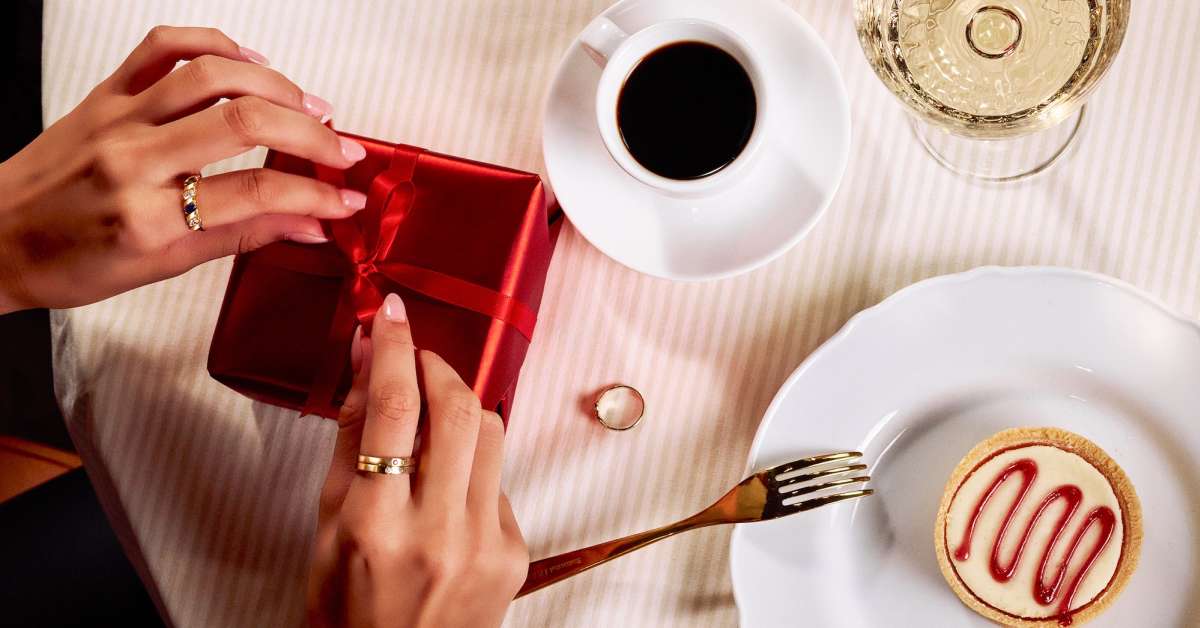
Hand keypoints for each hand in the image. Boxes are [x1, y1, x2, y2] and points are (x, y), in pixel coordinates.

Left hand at [0, 26, 368, 313]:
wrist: (1, 236)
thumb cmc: (73, 259)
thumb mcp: (164, 267)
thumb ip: (244, 237)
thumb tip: (311, 224)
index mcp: (149, 217)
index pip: (257, 195)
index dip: (317, 194)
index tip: (348, 198)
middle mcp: (133, 160)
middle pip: (244, 123)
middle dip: (311, 135)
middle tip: (343, 149)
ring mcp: (118, 117)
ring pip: (212, 76)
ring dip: (277, 86)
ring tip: (311, 107)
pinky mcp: (106, 91)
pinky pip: (164, 47)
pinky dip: (217, 45)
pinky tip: (250, 64)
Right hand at [307, 293, 528, 627]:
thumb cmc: (349, 611)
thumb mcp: (324, 531)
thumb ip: (348, 445)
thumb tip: (362, 368)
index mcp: (377, 527)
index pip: (394, 411)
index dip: (393, 350)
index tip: (390, 315)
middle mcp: (439, 533)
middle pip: (457, 409)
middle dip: (437, 364)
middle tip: (415, 354)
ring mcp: (486, 544)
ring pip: (491, 433)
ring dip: (460, 404)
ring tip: (430, 411)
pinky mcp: (515, 552)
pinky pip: (499, 478)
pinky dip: (472, 463)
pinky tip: (446, 482)